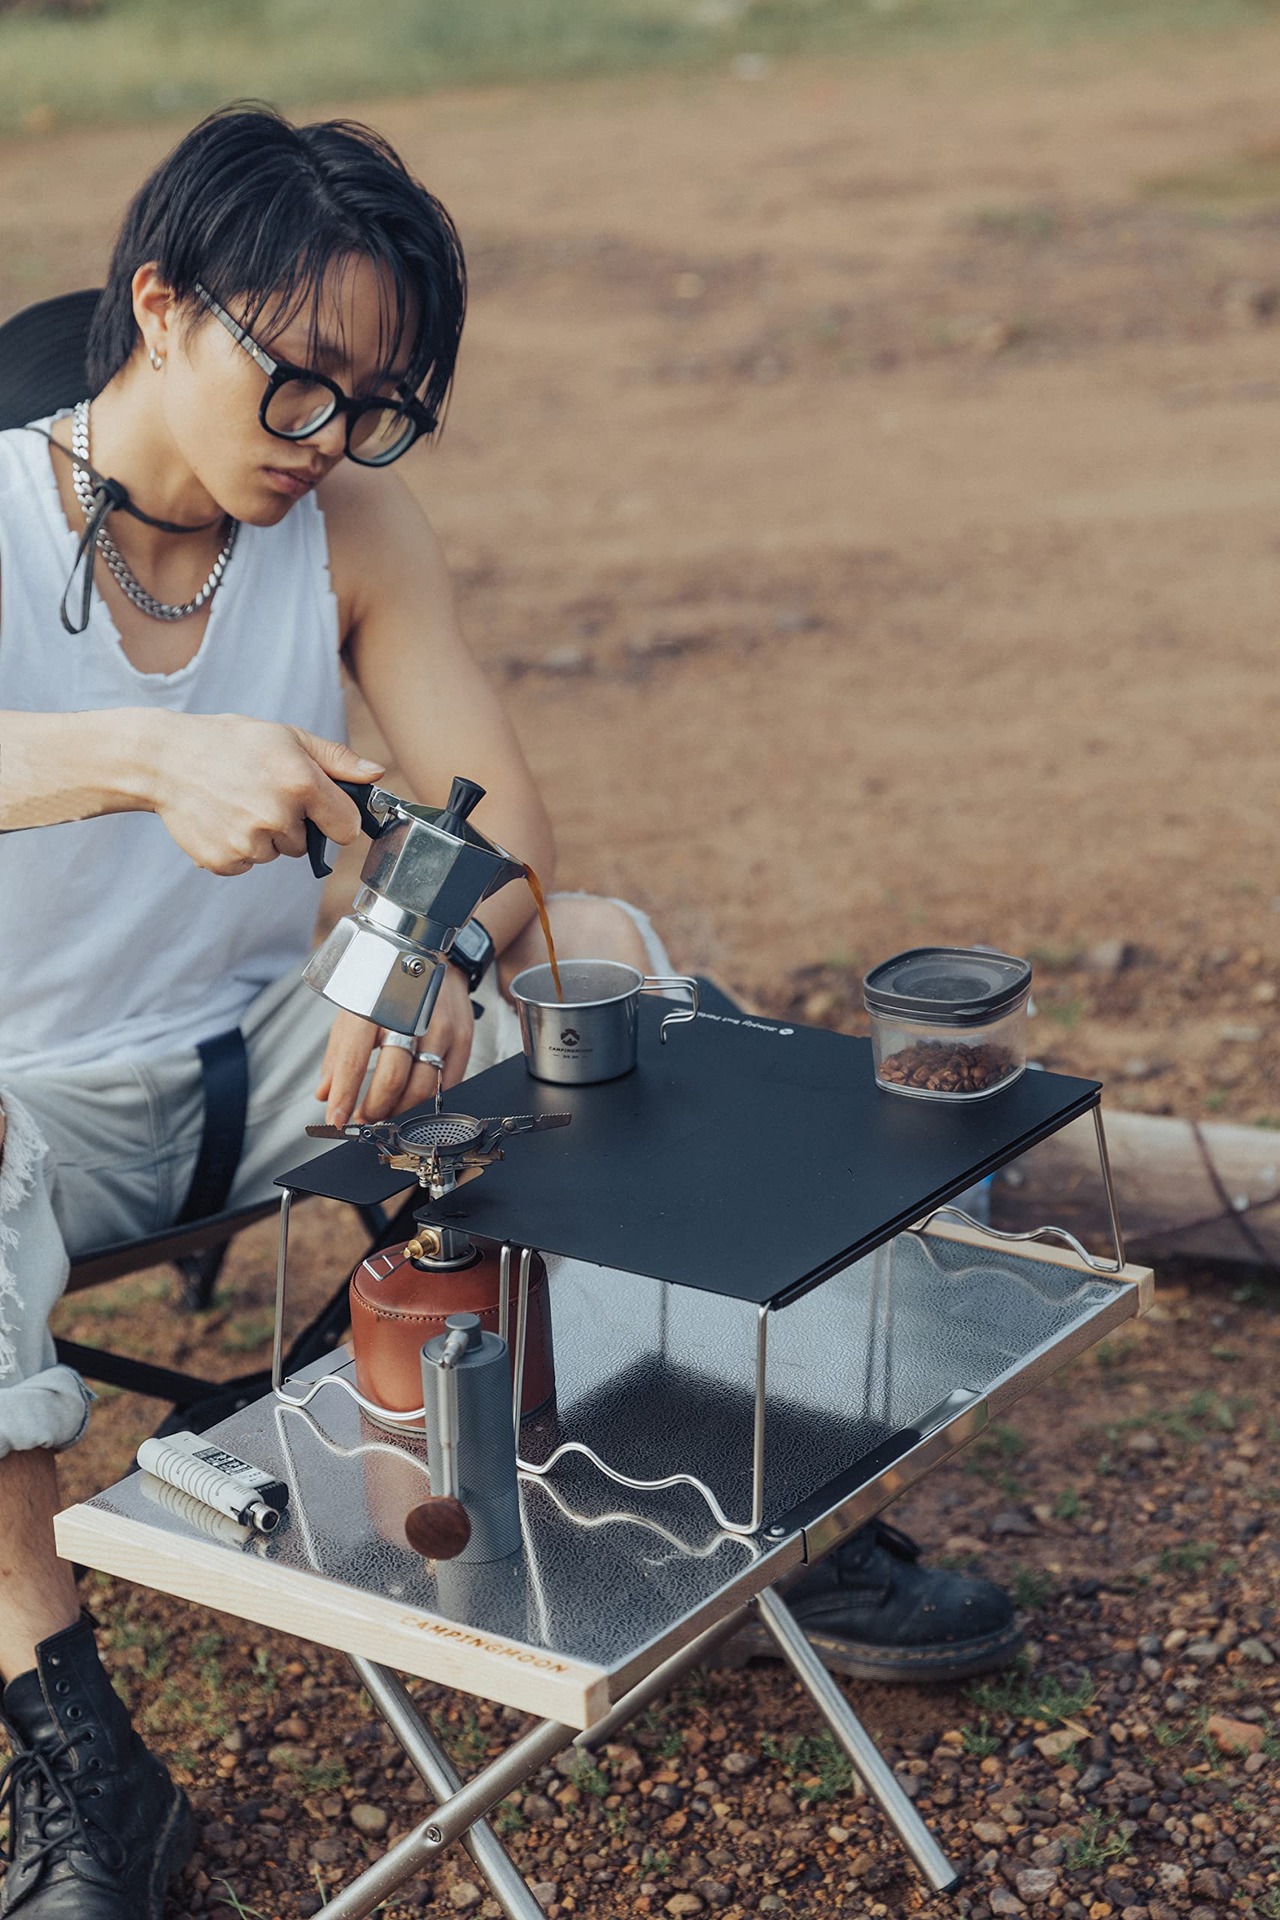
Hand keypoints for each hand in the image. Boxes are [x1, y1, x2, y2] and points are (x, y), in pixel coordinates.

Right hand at [146, 711, 382, 875]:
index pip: (347, 827)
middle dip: (292, 823)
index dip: (335, 818)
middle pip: (308, 842)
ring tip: (236, 803)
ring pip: (276, 853)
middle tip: (260, 792)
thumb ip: (336, 759)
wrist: (164, 759)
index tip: (321, 809)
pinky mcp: (224, 861)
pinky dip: (237, 848)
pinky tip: (220, 818)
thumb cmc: (230, 742)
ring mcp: (249, 843)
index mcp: (301, 783)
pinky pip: (247, 864)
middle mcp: (277, 816)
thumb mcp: (287, 736)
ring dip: (264, 836)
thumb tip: (377, 774)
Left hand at [316, 967, 476, 1126]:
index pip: (354, 1060)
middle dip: (374, 1109)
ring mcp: (441, 1028)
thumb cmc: (390, 985)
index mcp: (374, 1004)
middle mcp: (410, 1015)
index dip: (345, 1096)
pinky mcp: (462, 1038)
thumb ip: (338, 1054)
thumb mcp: (355, 1009)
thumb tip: (325, 1093)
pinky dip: (426, 1102)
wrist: (438, 957)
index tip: (337, 1120)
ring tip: (385, 1113)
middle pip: (392, 1079)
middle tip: (363, 1119)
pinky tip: (411, 1101)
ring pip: (421, 1088)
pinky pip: (446, 1085)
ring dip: (399, 1110)